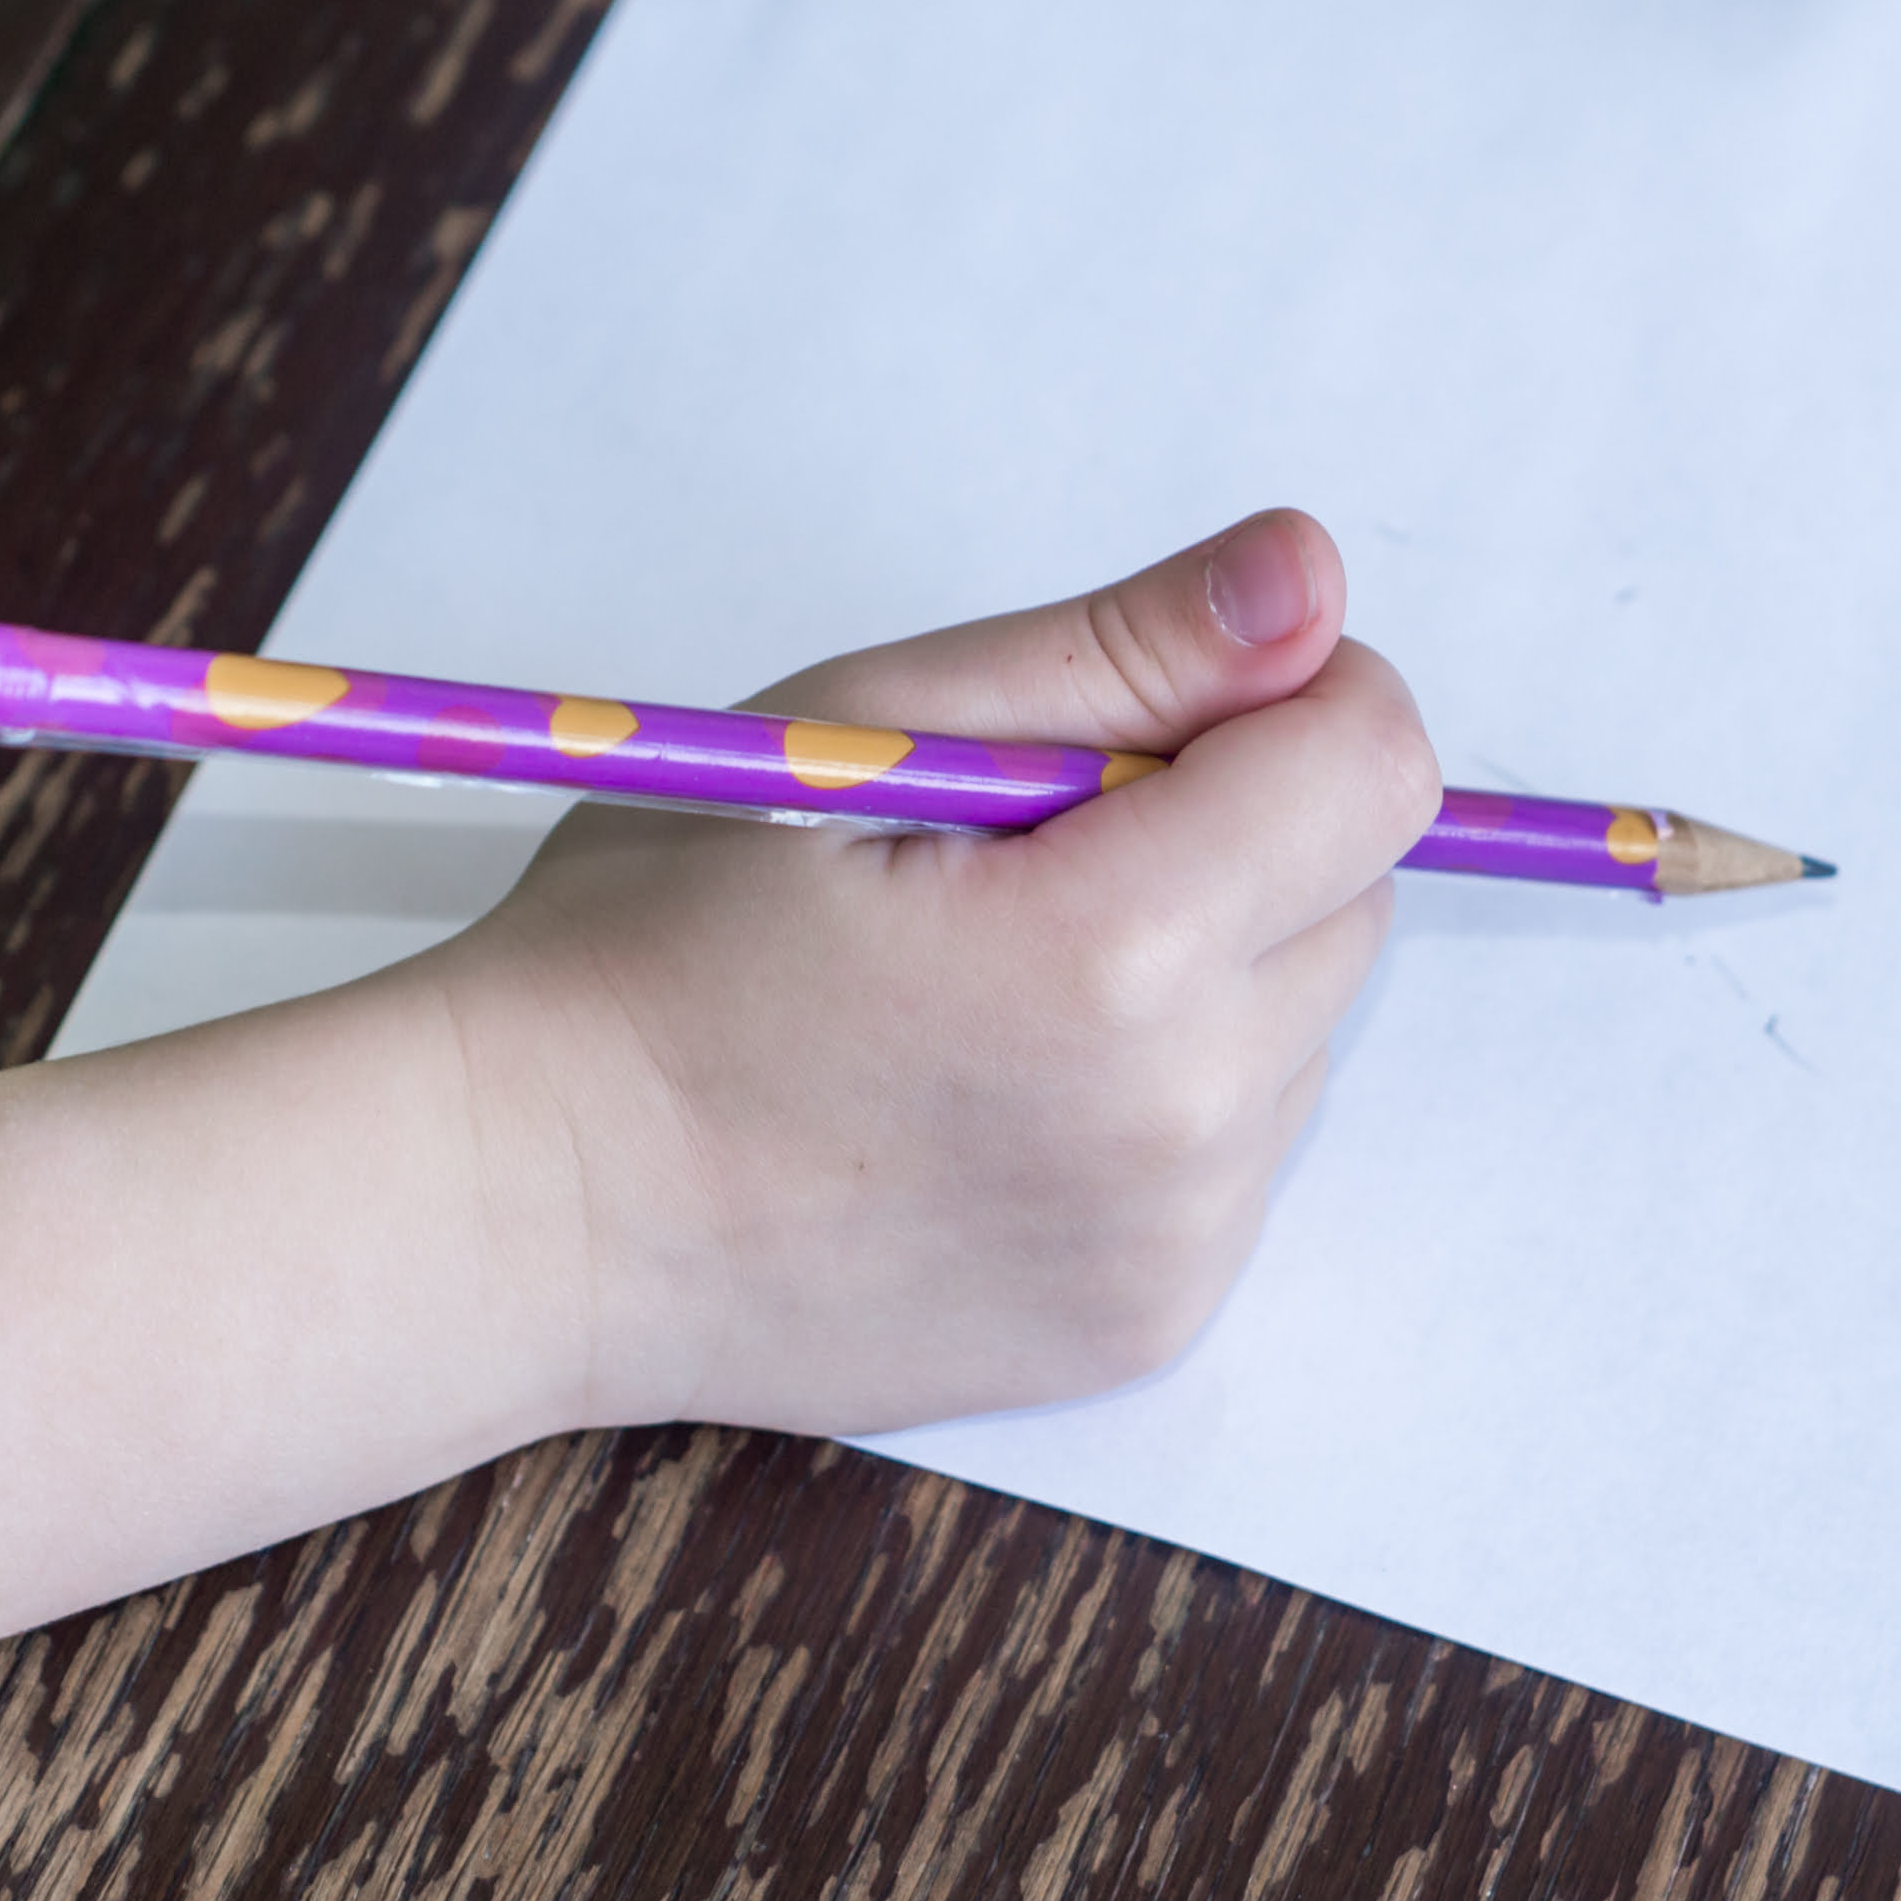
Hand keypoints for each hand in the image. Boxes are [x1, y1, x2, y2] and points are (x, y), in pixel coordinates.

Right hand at [438, 511, 1433, 1436]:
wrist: (526, 1204)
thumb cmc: (656, 942)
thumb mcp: (869, 725)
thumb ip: (1122, 651)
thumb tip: (1313, 576)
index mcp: (1114, 949)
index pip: (1373, 766)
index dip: (1287, 699)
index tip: (1153, 714)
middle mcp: (1180, 1120)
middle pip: (1350, 894)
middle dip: (1233, 835)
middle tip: (1021, 855)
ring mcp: (1171, 1245)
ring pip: (1299, 1026)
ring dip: (1204, 970)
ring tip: (990, 982)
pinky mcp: (1149, 1323)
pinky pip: (1241, 1152)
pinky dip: (1163, 1095)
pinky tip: (995, 1090)